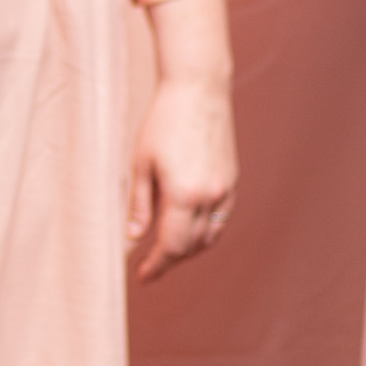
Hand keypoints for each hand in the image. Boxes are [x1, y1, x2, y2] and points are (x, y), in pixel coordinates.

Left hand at [127, 72, 236, 283]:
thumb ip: (139, 205)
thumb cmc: (163, 122)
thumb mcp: (141, 164)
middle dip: (169, 260)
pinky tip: (187, 228)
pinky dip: (204, 231)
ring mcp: (225, 189)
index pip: (171, 246)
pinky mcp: (232, 180)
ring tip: (166, 249)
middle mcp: (210, 196)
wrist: (199, 90)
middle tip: (149, 265)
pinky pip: (221, 219)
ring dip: (188, 248)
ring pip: (209, 236)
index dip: (156, 265)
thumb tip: (134, 238)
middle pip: (191, 246)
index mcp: (184, 194)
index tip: (142, 276)